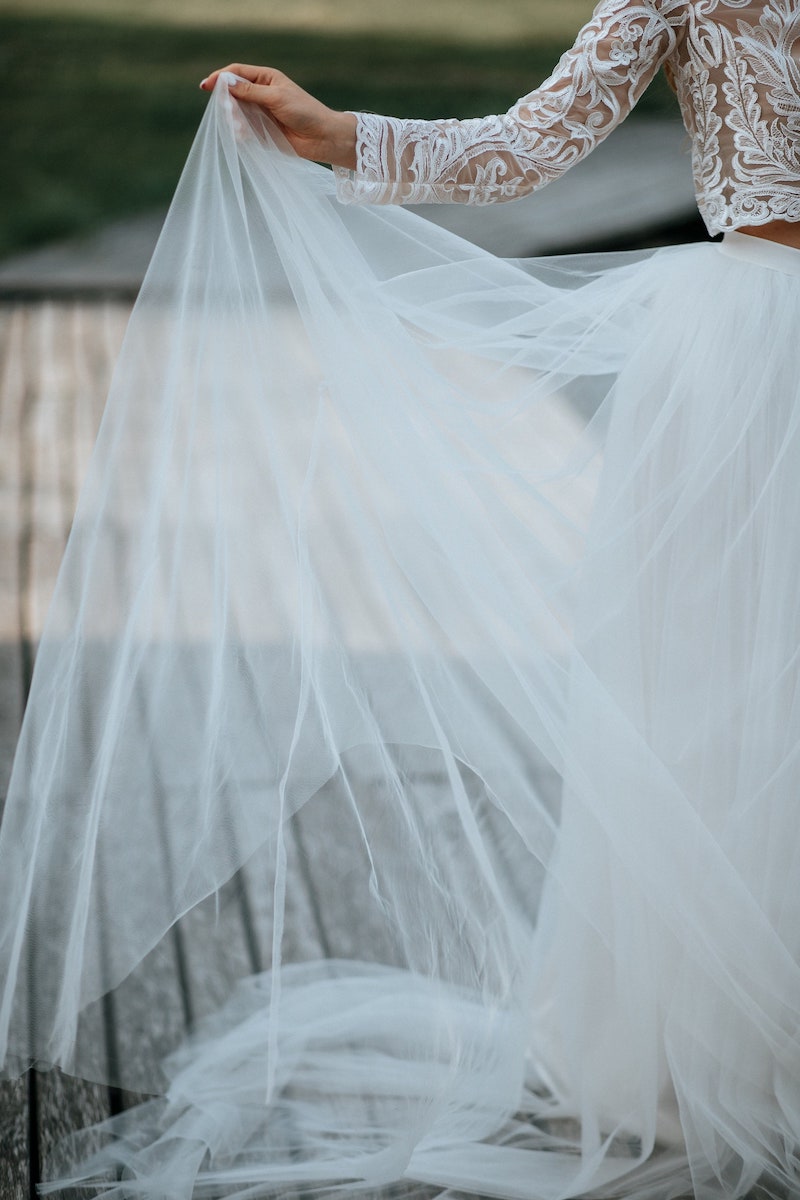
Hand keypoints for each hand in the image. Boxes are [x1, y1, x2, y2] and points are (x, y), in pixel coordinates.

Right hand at [200, 64, 356, 169]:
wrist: (322, 137)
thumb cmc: (304, 112)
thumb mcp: (276, 97)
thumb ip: (251, 91)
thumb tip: (226, 83)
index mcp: (265, 78)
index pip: (236, 73)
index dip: (220, 78)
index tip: (205, 86)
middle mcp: (261, 93)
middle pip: (233, 93)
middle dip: (226, 102)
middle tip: (228, 112)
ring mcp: (261, 112)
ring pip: (236, 112)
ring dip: (233, 119)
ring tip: (238, 127)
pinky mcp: (262, 131)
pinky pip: (243, 130)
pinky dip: (239, 133)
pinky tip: (241, 136)